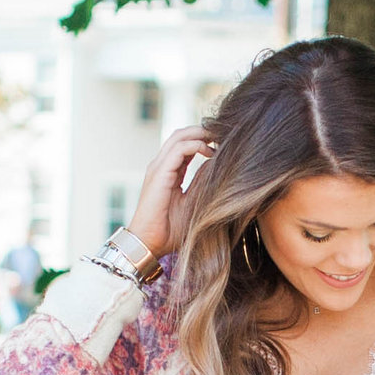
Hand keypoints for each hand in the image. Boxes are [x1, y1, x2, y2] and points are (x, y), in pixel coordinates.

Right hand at [127, 125, 215, 257]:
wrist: (150, 243)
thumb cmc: (170, 230)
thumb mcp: (193, 202)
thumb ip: (202, 182)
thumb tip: (218, 165)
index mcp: (168, 172)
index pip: (185, 145)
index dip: (204, 140)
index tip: (224, 144)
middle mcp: (161, 166)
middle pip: (181, 135)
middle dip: (203, 130)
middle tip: (224, 133)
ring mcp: (158, 167)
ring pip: (179, 136)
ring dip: (201, 133)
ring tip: (219, 137)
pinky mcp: (159, 173)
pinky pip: (179, 149)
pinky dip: (196, 145)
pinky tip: (211, 152)